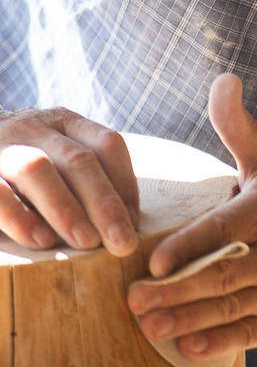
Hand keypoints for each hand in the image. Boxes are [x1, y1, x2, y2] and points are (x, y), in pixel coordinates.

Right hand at [0, 107, 138, 254]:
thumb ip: (84, 180)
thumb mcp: (55, 159)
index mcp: (65, 123)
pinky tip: (42, 240)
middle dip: (105, 203)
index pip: (107, 143)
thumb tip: (126, 223)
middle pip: (79, 160)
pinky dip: (21, 217)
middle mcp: (36, 128)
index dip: (125, 184)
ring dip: (67, 209)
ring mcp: (4, 147)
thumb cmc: (22, 170)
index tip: (133, 223)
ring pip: (38, 169)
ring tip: (87, 242)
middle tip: (121, 242)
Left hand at [127, 74, 256, 363]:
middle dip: (177, 291)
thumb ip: (238, 124)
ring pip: (231, 307)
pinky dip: (218, 341)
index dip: (192, 246)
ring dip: (188, 319)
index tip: (156, 261)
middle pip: (224, 275)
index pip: (227, 229)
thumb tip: (224, 79)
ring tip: (148, 323)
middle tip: (134, 298)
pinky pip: (249, 333)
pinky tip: (186, 345)